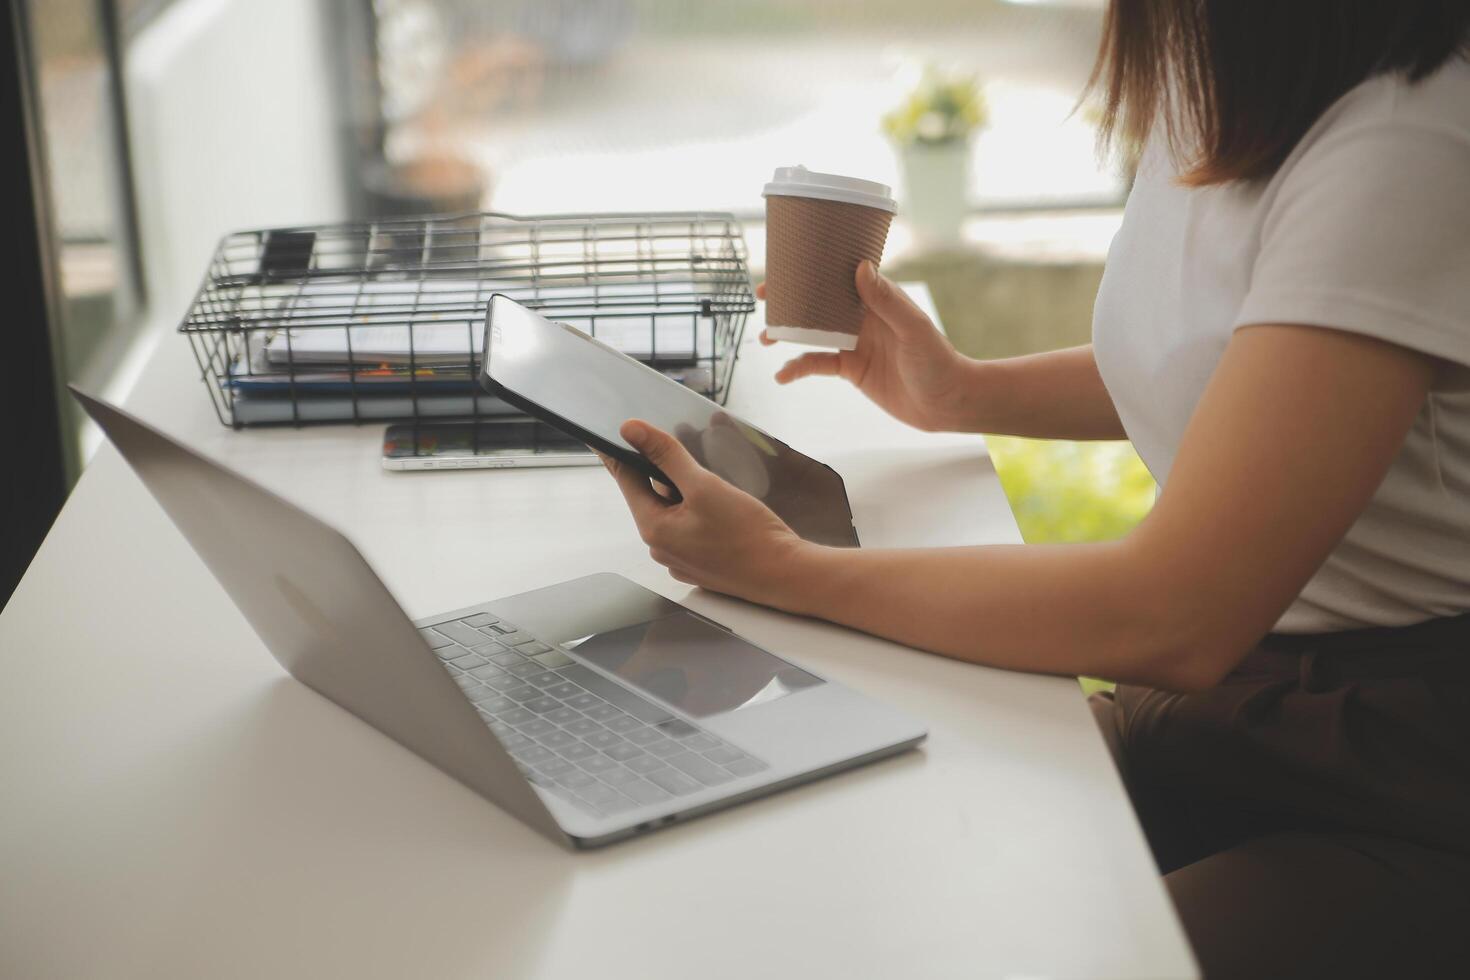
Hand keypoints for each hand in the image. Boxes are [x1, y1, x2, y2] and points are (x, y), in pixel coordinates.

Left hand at [601, 419, 814, 609]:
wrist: (785, 575)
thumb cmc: (748, 535)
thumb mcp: (705, 485)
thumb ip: (666, 455)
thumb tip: (632, 431)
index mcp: (654, 529)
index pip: (626, 479)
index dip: (619, 451)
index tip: (608, 433)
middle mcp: (661, 547)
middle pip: (652, 494)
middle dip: (665, 471)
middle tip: (686, 454)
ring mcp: (680, 559)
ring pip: (674, 511)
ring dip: (686, 492)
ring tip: (715, 485)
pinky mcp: (700, 563)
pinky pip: (690, 528)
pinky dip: (699, 512)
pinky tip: (724, 509)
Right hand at [759, 261, 972, 431]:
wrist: (947, 403)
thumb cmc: (939, 362)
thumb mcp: (913, 329)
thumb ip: (887, 301)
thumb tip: (861, 268)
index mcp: (878, 299)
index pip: (840, 276)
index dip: (814, 269)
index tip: (787, 265)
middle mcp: (863, 317)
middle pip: (820, 302)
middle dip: (791, 299)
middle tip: (763, 296)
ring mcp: (855, 343)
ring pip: (814, 333)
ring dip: (789, 334)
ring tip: (765, 339)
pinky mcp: (852, 369)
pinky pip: (819, 365)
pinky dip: (799, 368)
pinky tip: (782, 375)